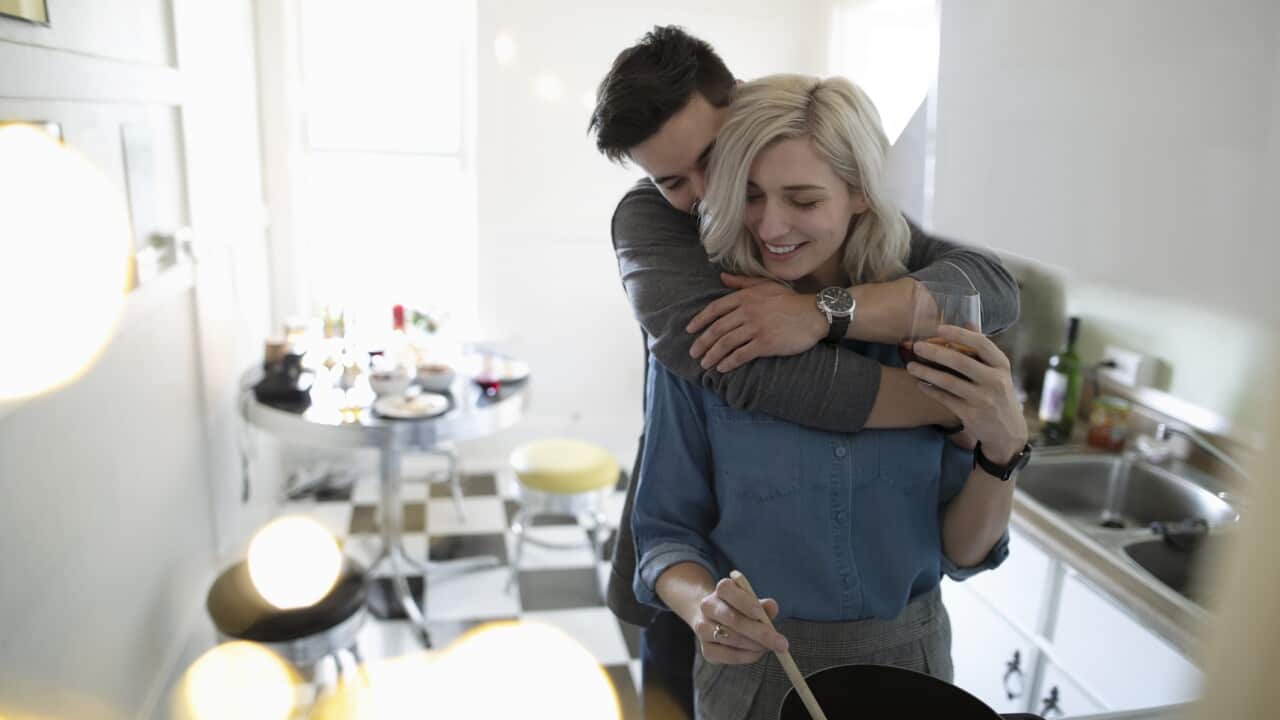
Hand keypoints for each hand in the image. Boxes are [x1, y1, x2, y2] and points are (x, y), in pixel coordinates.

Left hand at [686, 273, 826, 372]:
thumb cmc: (790, 300)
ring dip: (712, 355)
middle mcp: (747, 311)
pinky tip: (721, 368)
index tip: (689, 330)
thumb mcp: (765, 285)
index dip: (700, 320)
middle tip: (694, 353)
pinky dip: (728, 362)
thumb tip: (722, 277)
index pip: (715, 309)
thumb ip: (742, 282)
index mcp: (745, 297)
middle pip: (717, 329)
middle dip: (702, 343)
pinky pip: (741, 354)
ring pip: (726, 343)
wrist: (814, 314)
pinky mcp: (765, 343)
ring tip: (705, 364)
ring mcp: (756, 328)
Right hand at [691, 576, 786, 664]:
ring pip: (732, 639)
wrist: (715, 620)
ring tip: (770, 647)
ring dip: (756, 646)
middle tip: (782, 643)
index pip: (727, 590)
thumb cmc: (741, 610)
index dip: (743, 602)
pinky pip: (729, 655)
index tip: (760, 614)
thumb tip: (772, 607)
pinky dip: (748, 656)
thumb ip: (763, 605)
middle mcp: (707, 606)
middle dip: (760, 633)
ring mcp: (703, 628)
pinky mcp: (706, 649)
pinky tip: (757, 652)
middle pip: (733, 619)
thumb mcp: (753, 603)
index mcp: (721, 589)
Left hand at [906, 325, 1027, 463]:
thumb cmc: (998, 393)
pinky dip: (930, 390)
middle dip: (935, 352)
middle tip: (917, 346)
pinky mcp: (971, 414)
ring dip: (926, 372)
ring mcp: (983, 399)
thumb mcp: (998, 371)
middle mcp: (995, 381)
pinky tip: (919, 383)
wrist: (1008, 431)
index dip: (959, 334)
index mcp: (1001, 365)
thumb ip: (982, 349)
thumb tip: (969, 321)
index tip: (939, 328)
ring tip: (910, 366)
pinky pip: (945, 399)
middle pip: (961, 361)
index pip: (981, 343)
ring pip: (948, 382)